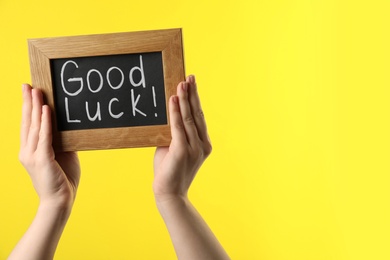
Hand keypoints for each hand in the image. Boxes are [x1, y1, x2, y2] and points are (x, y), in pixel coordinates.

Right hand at [19, 84, 79, 209]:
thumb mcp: (63, 154)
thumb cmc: (63, 178)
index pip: (28, 125)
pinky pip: (44, 137)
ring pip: (33, 126)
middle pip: (27, 122)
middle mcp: (27, 151)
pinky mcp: (42, 160)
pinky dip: (45, 122)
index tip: (29, 91)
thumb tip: (68, 125)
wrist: (61, 200)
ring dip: (35, 106)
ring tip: (36, 91)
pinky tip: (45, 109)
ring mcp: (32, 155)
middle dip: (27, 101)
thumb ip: (62, 140)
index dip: (28, 108)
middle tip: (27, 84)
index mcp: (31, 150)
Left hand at [153, 75, 211, 201]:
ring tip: (182, 83)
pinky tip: (174, 99)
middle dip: (193, 93)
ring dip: (185, 99)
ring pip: (189, 118)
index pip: (199, 117)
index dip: (196, 99)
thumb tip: (167, 113)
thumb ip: (173, 132)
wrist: (169, 193)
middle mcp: (202, 144)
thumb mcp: (173, 147)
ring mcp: (194, 148)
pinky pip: (178, 127)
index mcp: (203, 143)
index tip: (192, 83)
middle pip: (197, 113)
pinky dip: (176, 112)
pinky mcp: (182, 151)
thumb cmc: (169, 170)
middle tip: (190, 76)